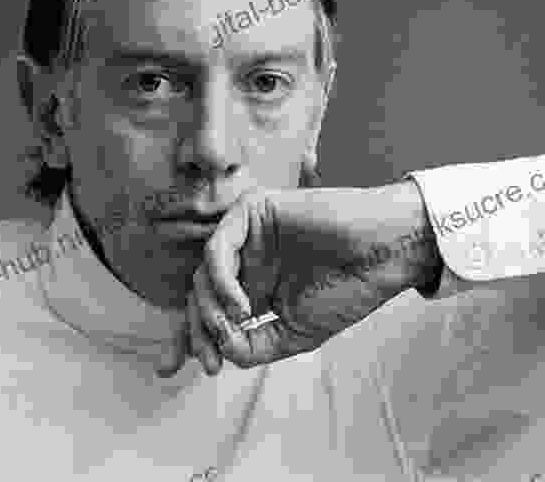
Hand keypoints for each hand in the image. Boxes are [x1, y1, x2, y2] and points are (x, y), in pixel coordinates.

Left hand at [185, 179, 441, 374]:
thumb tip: (219, 348)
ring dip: (210, 305)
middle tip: (214, 357)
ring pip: (203, 271)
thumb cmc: (346, 291)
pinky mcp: (252, 212)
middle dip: (199, 327)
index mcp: (255, 285)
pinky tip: (241, 305)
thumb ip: (254, 345)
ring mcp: (248, 235)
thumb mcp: (294, 333)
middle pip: (199, 292)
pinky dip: (221, 279)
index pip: (211, 309)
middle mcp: (246, 260)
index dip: (200, 338)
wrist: (381, 256)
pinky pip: (218, 247)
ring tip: (237, 324)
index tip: (205, 367)